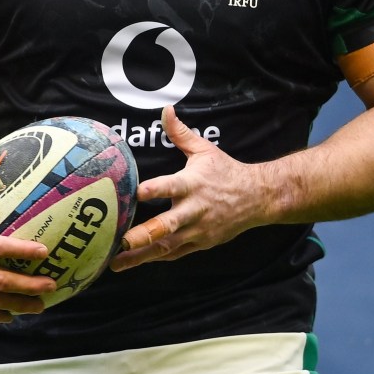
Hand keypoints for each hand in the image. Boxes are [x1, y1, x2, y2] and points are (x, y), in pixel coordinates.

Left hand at [110, 106, 271, 270]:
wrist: (257, 198)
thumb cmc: (226, 172)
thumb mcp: (204, 150)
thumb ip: (180, 133)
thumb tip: (165, 110)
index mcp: (193, 184)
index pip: (172, 187)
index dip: (154, 190)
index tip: (137, 192)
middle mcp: (194, 210)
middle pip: (167, 225)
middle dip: (143, 234)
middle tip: (120, 241)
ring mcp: (197, 230)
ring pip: (167, 246)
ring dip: (141, 255)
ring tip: (116, 263)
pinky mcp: (200, 243)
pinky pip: (175, 254)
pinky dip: (156, 258)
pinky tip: (135, 262)